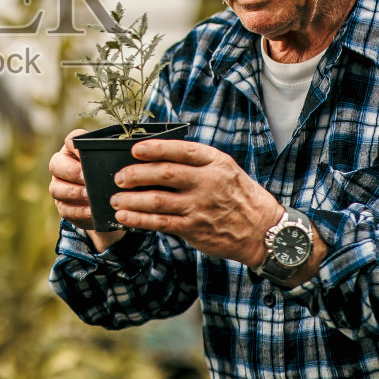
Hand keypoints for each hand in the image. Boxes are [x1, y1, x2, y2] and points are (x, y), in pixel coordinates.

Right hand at [48, 128, 126, 250]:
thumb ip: (116, 158)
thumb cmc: (111, 176)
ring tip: (90, 196)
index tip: (88, 153)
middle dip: (72, 171)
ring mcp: (58, 186)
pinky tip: (90, 211)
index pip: (71, 140)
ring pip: (56, 188)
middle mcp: (62, 165)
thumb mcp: (114, 164)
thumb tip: (134, 154)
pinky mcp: (62, 206)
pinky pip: (64, 208)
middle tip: (87, 177)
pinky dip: (77, 210)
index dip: (77, 145)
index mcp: (74, 149)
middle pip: (56, 163)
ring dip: (74, 192)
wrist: (106, 204)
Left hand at [111, 139, 283, 265]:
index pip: (181, 150)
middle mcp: (207, 182)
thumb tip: (157, 158)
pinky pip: (160, 222)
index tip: (134, 149)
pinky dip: (138, 219)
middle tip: (119, 177)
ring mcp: (199, 206)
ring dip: (130, 199)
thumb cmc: (239, 196)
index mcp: (215, 162)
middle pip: (164, 174)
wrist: (263, 230)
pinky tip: (124, 216)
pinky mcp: (193, 228)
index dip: (154, 148)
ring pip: (157, 199)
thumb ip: (197, 162)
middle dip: (136, 173)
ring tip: (115, 199)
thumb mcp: (225, 170)